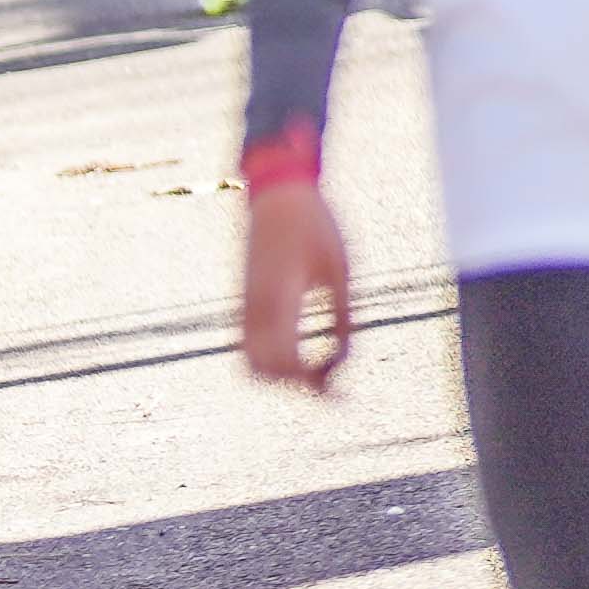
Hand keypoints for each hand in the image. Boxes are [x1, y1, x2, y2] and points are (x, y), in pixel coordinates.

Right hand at [240, 175, 352, 391]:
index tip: (340, 392)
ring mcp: (245, 303)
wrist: (279, 195)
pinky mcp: (245, 300)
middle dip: (293, 384)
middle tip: (329, 385)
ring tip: (315, 371)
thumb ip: (343, 319)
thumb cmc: (317, 227)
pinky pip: (248, 343)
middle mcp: (255, 305)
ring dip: (278, 374)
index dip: (310, 383)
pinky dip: (271, 358)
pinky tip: (301, 352)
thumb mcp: (342, 273)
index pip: (285, 359)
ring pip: (249, 360)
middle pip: (261, 369)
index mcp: (281, 297)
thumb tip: (343, 361)